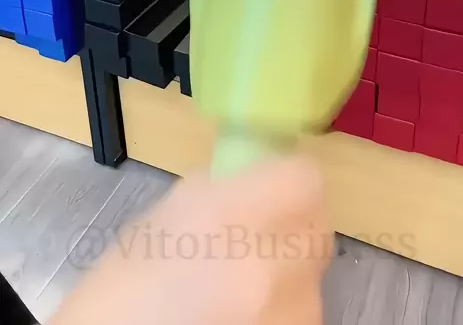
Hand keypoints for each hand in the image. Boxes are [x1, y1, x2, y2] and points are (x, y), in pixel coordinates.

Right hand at [50, 156, 331, 324]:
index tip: (278, 178)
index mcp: (229, 216)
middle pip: (316, 224)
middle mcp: (268, 263)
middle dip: (295, 219)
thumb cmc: (124, 288)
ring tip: (246, 277)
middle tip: (264, 227)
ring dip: (289, 266)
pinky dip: (283, 306)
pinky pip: (302, 310)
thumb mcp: (165, 217)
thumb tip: (253, 178)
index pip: (304, 178)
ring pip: (311, 272)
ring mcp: (285, 313)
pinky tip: (245, 309)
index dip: (292, 174)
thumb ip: (217, 191)